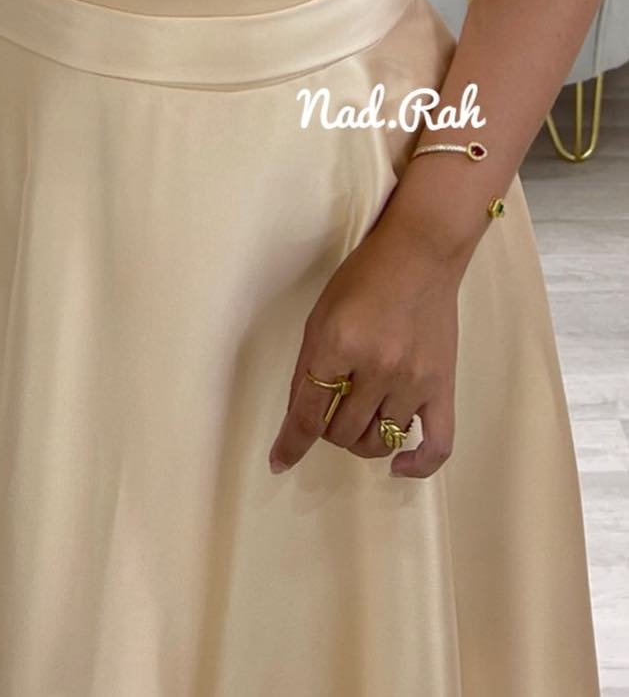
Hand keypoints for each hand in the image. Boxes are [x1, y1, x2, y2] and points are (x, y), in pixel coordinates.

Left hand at [267, 221, 459, 479]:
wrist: (420, 254)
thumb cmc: (363, 278)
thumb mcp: (320, 315)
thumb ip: (309, 365)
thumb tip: (300, 416)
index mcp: (338, 345)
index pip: (307, 413)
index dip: (290, 443)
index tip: (279, 461)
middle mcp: (377, 368)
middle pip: (342, 432)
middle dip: (326, 430)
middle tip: (328, 411)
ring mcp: (413, 381)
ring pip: (379, 442)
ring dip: (359, 441)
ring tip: (355, 421)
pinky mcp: (442, 387)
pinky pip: (437, 445)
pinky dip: (417, 466)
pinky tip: (398, 466)